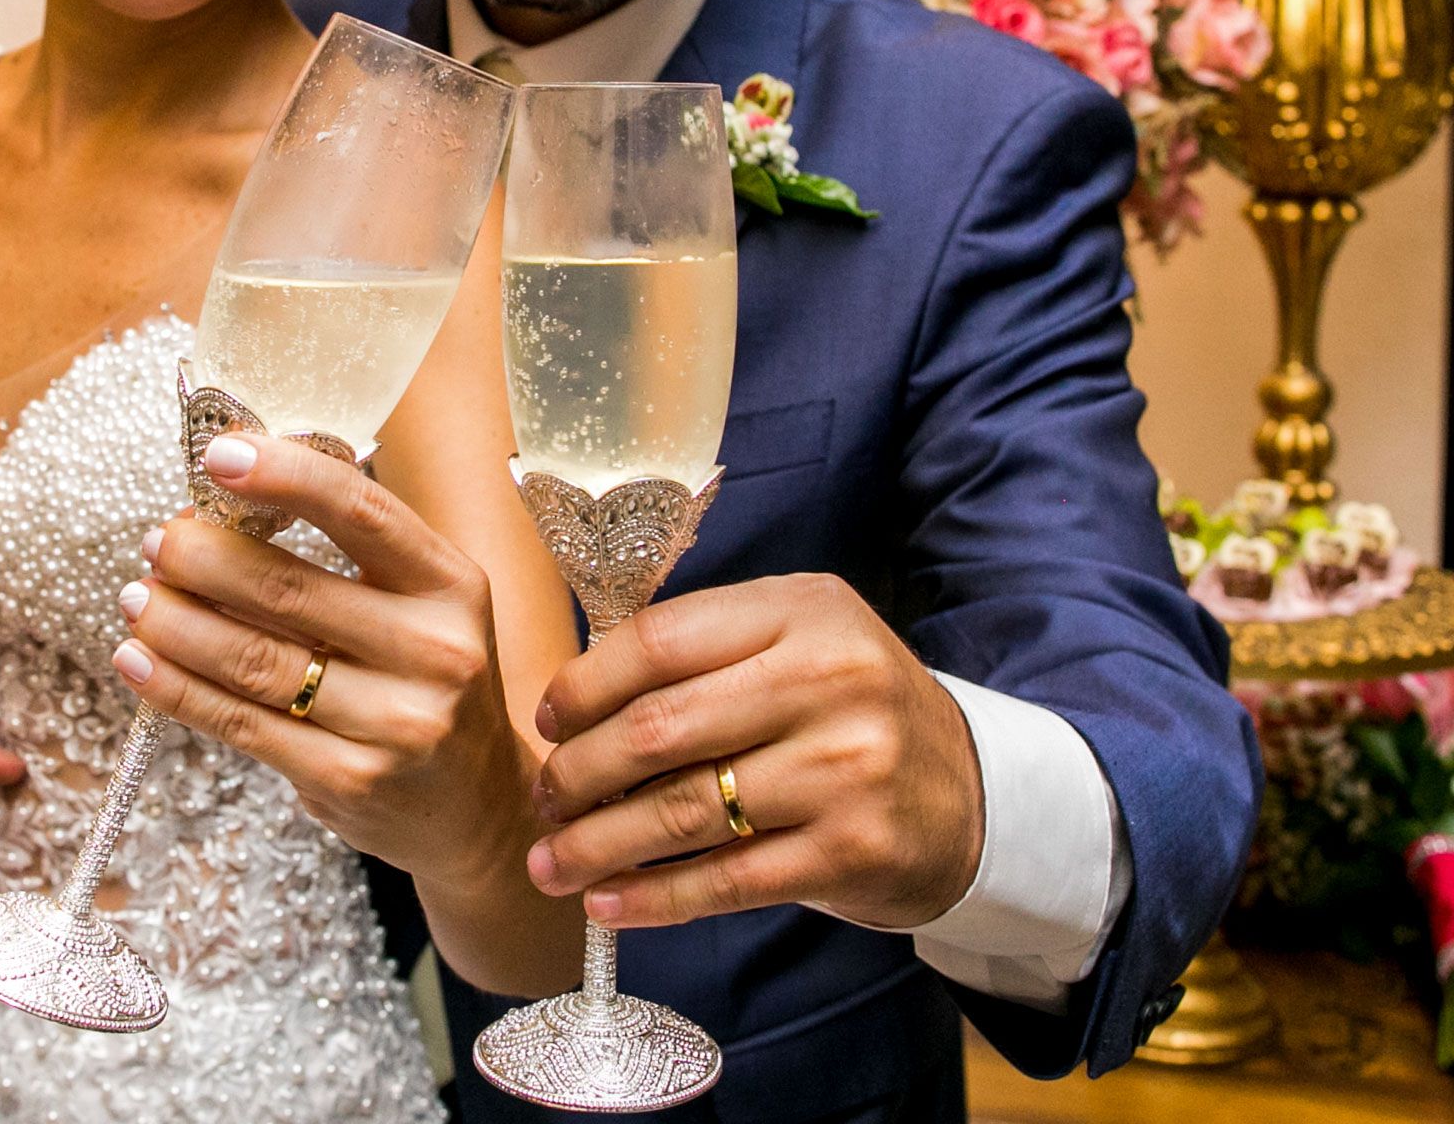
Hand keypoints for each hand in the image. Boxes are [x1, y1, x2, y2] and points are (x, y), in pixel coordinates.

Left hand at [118, 433, 532, 891]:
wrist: (477, 805)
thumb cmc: (430, 683)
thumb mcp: (425, 605)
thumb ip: (353, 554)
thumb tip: (232, 498)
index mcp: (452, 584)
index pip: (362, 512)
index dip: (284, 477)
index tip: (217, 457)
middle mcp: (435, 651)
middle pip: (288, 588)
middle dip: (201, 557)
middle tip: (159, 544)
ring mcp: (396, 722)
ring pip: (253, 660)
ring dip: (175, 624)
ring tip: (136, 599)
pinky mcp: (350, 780)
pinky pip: (242, 724)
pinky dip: (178, 688)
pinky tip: (141, 662)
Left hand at [525, 574, 983, 929]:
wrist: (972, 794)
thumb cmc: (850, 712)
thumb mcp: (798, 642)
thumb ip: (705, 651)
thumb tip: (573, 698)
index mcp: (802, 611)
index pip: (660, 641)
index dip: (585, 686)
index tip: (548, 721)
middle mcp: (828, 680)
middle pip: (660, 728)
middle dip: (579, 771)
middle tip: (545, 799)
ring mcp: (845, 768)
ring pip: (683, 810)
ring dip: (597, 843)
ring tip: (550, 864)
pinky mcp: (851, 851)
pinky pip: (725, 880)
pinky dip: (653, 897)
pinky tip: (606, 905)